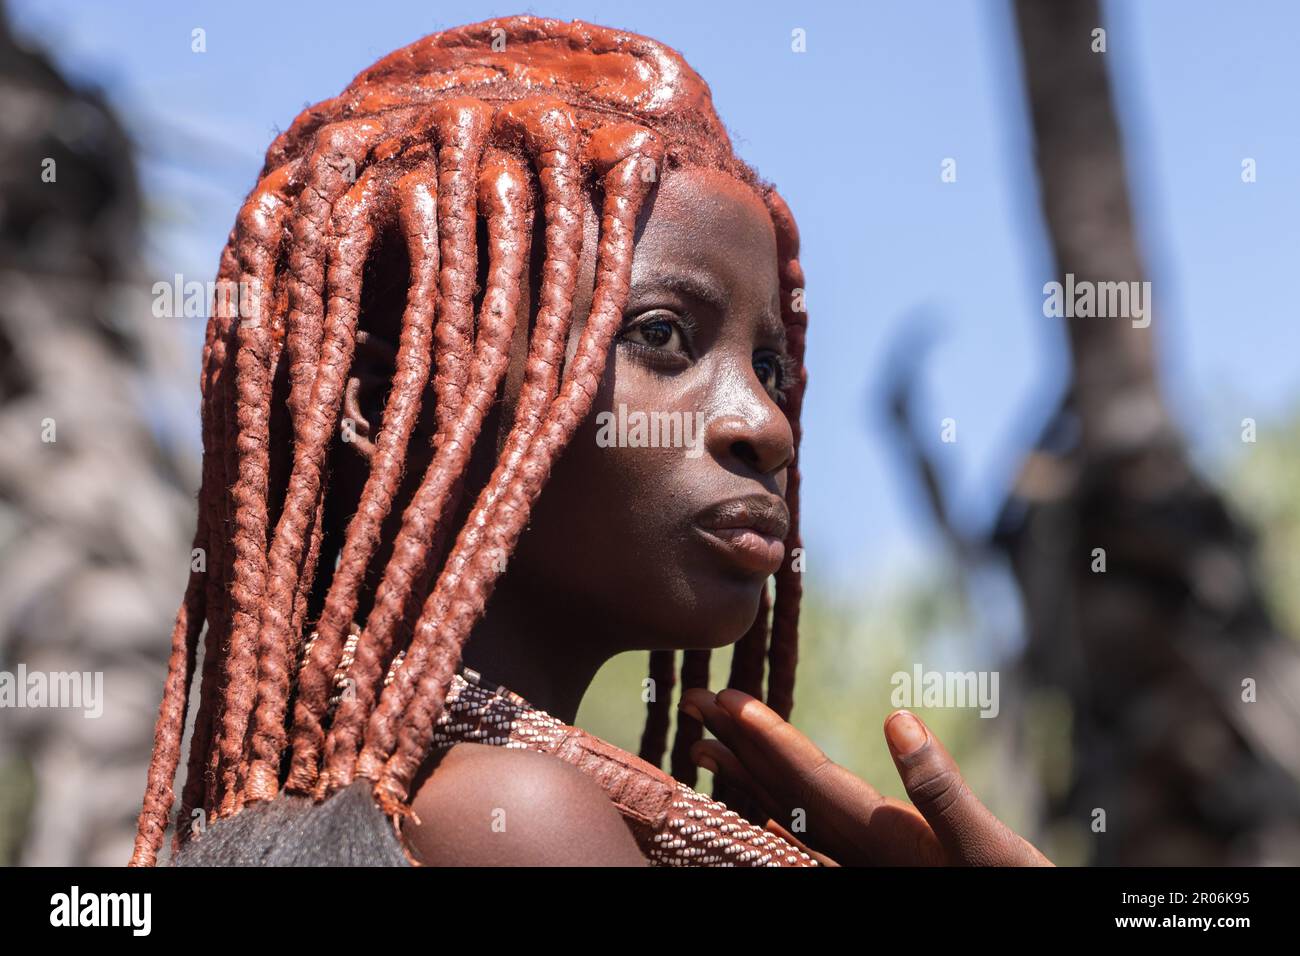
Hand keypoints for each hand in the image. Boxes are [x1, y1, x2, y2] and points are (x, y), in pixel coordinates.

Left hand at [679, 688, 1052, 865]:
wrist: (1033, 934)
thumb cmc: (1015, 894)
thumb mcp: (988, 846)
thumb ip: (941, 789)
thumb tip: (898, 720)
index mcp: (884, 840)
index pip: (810, 780)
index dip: (767, 738)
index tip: (726, 701)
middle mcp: (862, 854)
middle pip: (784, 791)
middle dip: (738, 743)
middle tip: (693, 700)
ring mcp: (865, 866)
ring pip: (789, 814)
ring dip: (746, 775)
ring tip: (702, 744)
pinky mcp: (879, 872)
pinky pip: (810, 844)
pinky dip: (780, 820)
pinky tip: (762, 815)